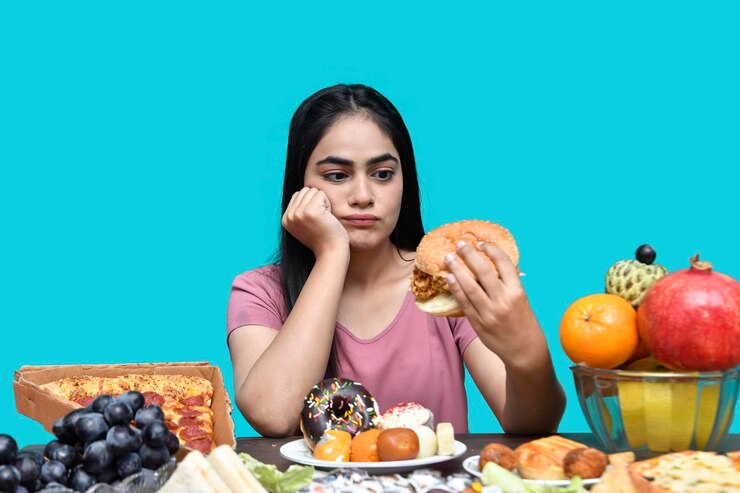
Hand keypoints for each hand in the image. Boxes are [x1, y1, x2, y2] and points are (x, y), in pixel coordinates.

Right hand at [282, 187, 348, 256]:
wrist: (331, 252)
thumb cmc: (323, 238)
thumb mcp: (304, 225)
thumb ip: (298, 211)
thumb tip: (300, 192)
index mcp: (286, 219)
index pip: (298, 195)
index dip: (310, 204)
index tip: (314, 221)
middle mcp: (289, 216)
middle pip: (305, 191)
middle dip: (316, 201)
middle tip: (321, 219)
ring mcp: (298, 213)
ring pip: (313, 191)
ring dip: (323, 202)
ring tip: (323, 218)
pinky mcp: (310, 211)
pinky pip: (321, 194)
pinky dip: (328, 204)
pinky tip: (327, 217)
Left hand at [445, 241, 544, 367]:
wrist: (525, 352)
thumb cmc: (524, 323)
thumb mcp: (522, 300)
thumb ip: (507, 285)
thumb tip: (488, 267)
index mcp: (517, 292)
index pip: (504, 263)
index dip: (491, 250)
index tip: (482, 244)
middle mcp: (503, 300)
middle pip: (483, 271)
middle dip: (469, 255)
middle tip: (460, 244)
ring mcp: (489, 312)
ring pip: (470, 286)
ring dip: (457, 269)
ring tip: (449, 258)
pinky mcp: (478, 323)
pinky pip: (464, 302)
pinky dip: (456, 288)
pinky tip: (449, 278)